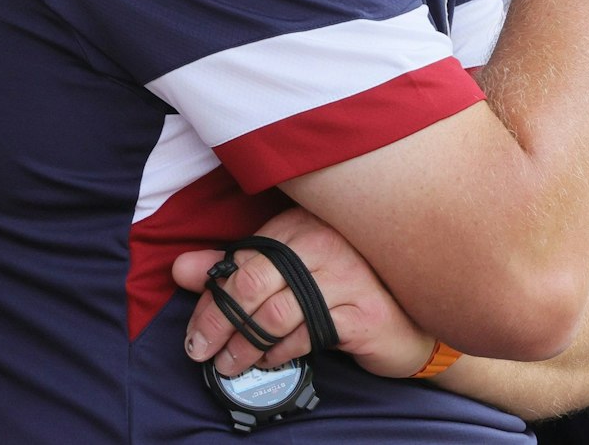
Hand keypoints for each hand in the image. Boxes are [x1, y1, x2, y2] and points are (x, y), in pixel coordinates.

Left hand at [174, 206, 434, 379]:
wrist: (407, 318)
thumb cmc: (342, 289)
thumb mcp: (287, 270)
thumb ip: (236, 267)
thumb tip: (181, 268)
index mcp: (301, 225)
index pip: (242, 260)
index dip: (211, 297)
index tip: (196, 329)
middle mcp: (324, 242)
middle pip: (252, 284)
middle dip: (218, 324)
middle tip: (202, 351)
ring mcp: (347, 276)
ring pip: (276, 313)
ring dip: (244, 346)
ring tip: (230, 364)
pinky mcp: (362, 312)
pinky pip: (306, 334)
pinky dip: (279, 353)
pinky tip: (270, 360)